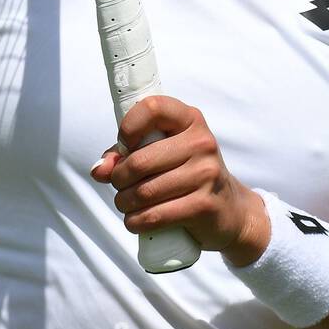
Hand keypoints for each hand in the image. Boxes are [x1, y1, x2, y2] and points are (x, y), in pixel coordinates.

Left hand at [89, 95, 269, 264]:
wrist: (229, 210)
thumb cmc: (187, 175)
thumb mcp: (164, 153)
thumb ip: (127, 154)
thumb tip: (99, 170)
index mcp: (189, 119)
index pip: (152, 107)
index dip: (129, 127)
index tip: (125, 145)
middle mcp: (201, 142)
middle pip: (139, 160)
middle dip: (119, 178)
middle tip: (119, 186)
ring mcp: (206, 174)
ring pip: (144, 191)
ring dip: (124, 202)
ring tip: (126, 204)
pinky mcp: (204, 205)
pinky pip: (156, 215)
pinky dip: (136, 222)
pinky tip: (135, 220)